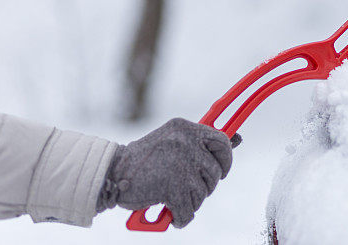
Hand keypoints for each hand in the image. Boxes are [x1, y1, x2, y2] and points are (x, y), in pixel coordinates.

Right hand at [97, 118, 236, 227]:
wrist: (110, 173)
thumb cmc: (141, 161)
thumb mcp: (170, 141)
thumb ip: (195, 143)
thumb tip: (237, 139)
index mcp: (186, 129)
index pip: (221, 141)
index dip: (226, 159)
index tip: (222, 171)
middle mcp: (186, 143)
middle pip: (214, 172)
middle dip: (204, 186)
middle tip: (188, 190)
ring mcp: (181, 165)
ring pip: (201, 194)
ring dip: (189, 202)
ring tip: (171, 199)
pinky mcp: (173, 187)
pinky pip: (188, 211)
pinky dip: (180, 218)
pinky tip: (169, 214)